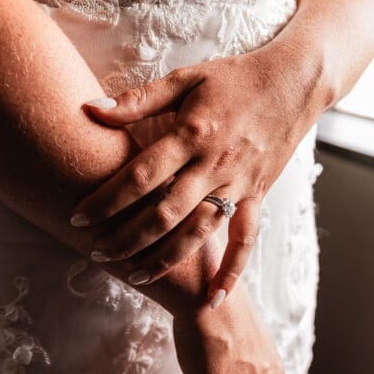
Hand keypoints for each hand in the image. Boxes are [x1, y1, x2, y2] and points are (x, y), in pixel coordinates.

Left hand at [71, 42, 326, 304]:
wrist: (294, 82)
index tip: (78, 217)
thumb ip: (138, 99)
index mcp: (191, 134)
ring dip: (166, 259)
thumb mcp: (185, 78)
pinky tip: (214, 296)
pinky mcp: (257, 195)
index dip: (106, 199)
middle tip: (97, 253)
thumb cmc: (234, 77)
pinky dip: (232, 270)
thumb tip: (91, 109)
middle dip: (127, 239)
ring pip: (199, 233)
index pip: (140, 177)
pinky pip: (246, 239)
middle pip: (164, 214)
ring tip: (135, 276)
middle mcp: (214, 164)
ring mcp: (238, 184)